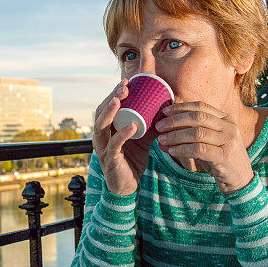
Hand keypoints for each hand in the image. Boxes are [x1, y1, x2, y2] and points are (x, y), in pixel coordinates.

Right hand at [92, 79, 158, 195]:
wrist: (128, 185)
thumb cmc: (132, 159)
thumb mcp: (142, 138)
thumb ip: (150, 125)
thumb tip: (166, 109)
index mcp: (107, 129)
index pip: (107, 107)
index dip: (114, 93)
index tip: (126, 81)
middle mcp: (101, 136)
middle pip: (101, 113)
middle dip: (111, 98)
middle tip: (123, 87)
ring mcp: (103, 148)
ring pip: (101, 127)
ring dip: (109, 113)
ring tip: (119, 101)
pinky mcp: (110, 160)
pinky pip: (114, 145)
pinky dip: (122, 135)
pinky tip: (132, 127)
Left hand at [155, 101, 255, 194]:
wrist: (240, 179)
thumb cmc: (220, 159)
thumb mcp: (208, 142)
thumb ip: (190, 134)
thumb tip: (163, 132)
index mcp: (226, 119)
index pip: (201, 106)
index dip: (181, 107)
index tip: (164, 112)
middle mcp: (229, 127)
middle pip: (198, 117)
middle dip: (175, 120)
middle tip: (159, 126)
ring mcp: (228, 141)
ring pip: (197, 133)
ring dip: (176, 135)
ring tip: (162, 139)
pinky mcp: (225, 157)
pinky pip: (199, 149)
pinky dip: (183, 149)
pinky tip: (173, 151)